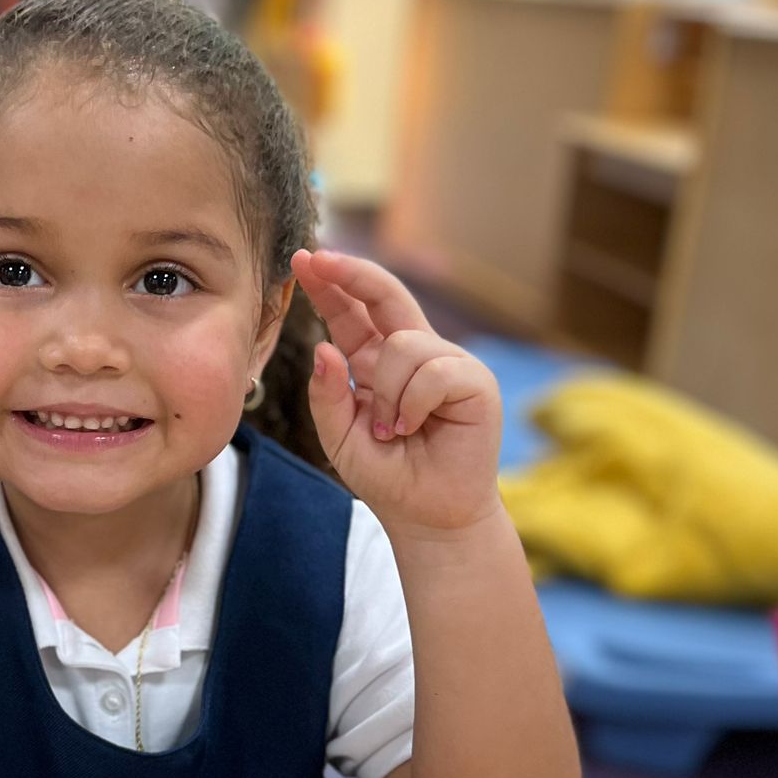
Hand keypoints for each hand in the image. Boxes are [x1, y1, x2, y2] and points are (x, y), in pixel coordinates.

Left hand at [289, 248, 501, 535]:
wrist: (427, 516)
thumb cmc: (386, 476)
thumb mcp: (339, 437)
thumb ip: (327, 396)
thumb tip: (324, 347)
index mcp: (377, 362)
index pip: (352, 312)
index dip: (331, 286)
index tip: (302, 261)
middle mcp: (413, 354)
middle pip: (385, 294)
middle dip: (352, 274)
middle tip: (319, 261)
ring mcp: (447, 363)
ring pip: (404, 344)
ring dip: (386, 393)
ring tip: (390, 431)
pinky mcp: (475, 381)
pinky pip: (433, 371)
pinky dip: (412, 403)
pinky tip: (413, 428)